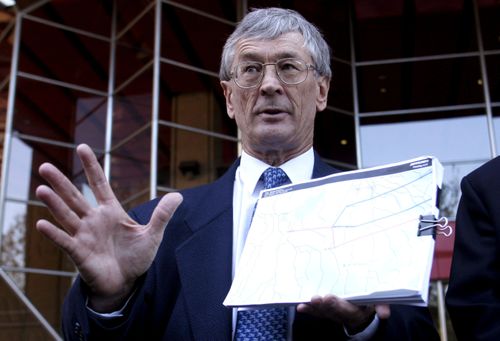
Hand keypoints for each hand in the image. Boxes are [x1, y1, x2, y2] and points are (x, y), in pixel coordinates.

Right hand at [35, 144, 182, 310]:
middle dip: (61, 182)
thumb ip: (162, 215)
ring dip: (54, 204)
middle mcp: (94, 220)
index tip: (82, 147)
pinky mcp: (79, 254)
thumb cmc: (136, 258)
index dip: (91, 167)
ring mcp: (84, 236)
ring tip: (41, 189)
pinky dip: (54, 234)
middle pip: (75, 197)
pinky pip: (65, 242)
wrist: (126, 283)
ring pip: (66, 216)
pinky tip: (41, 224)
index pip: (99, 184)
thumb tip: (179, 195)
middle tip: (44, 166)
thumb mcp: (153, 235)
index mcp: (111, 212)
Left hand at [296, 295, 390, 333]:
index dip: (337, 304)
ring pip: (323, 311)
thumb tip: (385, 314)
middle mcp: (344, 314)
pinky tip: (301, 307)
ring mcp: (334, 314)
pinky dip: (309, 310)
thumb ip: (382, 306)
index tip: (329, 297)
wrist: (365, 310)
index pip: (346, 309)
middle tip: (316, 298)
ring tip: (306, 302)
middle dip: (324, 305)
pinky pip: (317, 312)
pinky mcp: (326, 312)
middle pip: (332, 311)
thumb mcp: (379, 303)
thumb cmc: (371, 302)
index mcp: (356, 312)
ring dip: (314, 307)